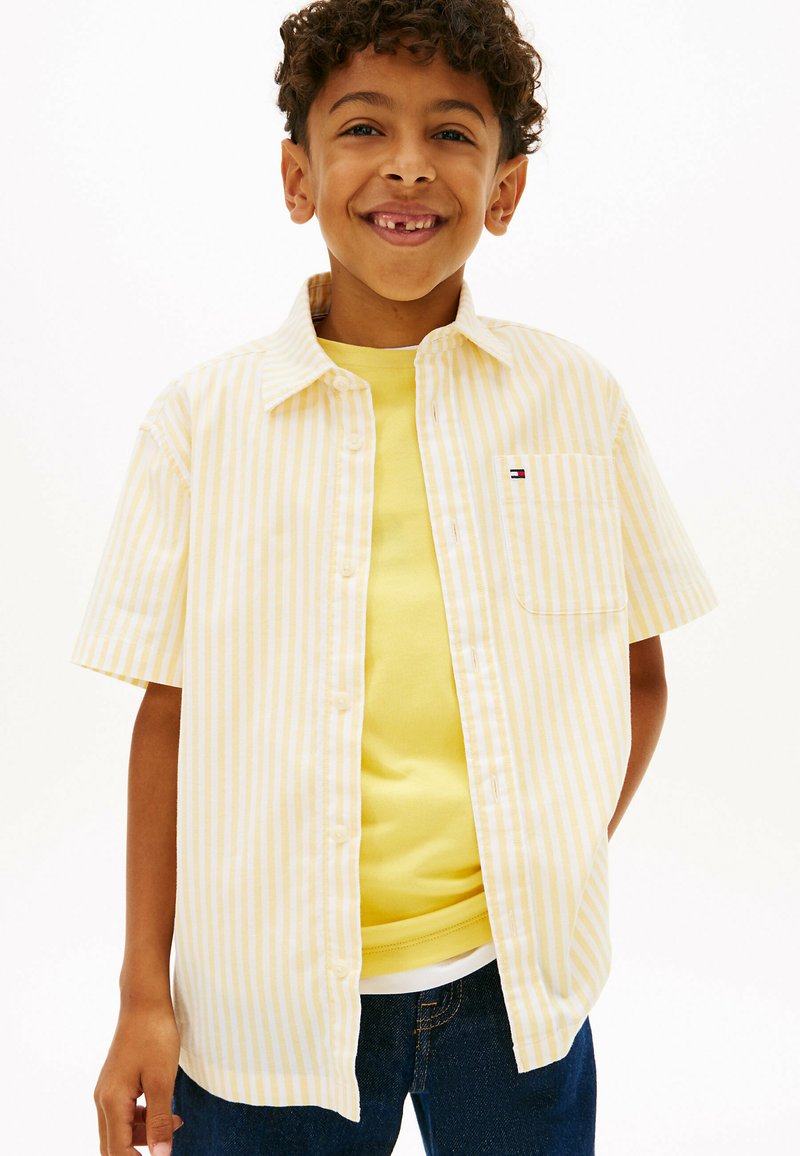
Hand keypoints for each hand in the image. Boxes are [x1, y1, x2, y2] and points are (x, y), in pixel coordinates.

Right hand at [94, 1001, 183, 1153]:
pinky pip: (124, 1112)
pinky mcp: (115, 1082)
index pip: (117, 1152)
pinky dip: (142, 1119)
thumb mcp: (162, 1080)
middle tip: (166, 1149)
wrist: (144, 1001)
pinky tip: (165, 1111)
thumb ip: (160, 1121)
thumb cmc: (154, 1035)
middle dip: (138, 1152)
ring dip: (144, 1135)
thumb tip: (161, 1155)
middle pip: (114, 1144)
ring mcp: (107, 1090)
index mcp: (112, 1102)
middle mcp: (103, 1099)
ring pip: (120, 1129)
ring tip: (176, 1123)